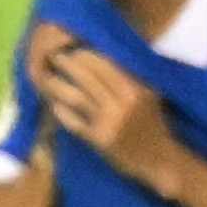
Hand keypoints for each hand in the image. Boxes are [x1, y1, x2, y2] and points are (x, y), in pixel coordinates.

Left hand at [30, 30, 185, 193]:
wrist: (159, 158)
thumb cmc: (153, 122)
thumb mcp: (150, 93)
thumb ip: (132, 75)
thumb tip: (107, 53)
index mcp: (137, 88)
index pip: (106, 64)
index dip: (87, 55)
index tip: (74, 48)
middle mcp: (124, 103)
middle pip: (89, 78)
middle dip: (69, 65)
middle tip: (55, 57)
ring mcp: (110, 123)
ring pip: (78, 98)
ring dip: (59, 86)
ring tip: (48, 78)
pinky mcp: (100, 141)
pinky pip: (76, 123)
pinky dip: (64, 113)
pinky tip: (55, 105)